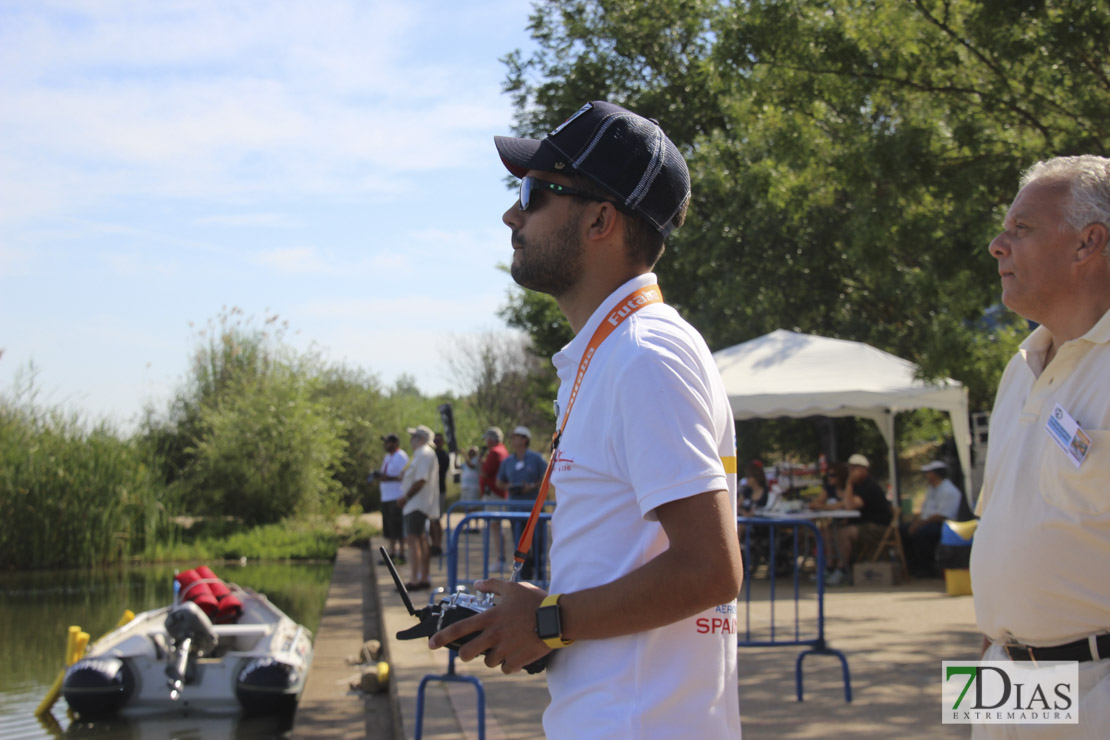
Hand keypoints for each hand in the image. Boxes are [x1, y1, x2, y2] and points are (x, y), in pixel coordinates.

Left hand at [428, 578, 551, 673]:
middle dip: (465, 654)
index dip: (442, 637)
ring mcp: (505, 649)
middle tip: (471, 651)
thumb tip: (477, 583)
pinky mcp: (517, 661)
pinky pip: (505, 669)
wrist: (557, 618)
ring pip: (487, 662)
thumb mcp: (513, 587)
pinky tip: (515, 655)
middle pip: (467, 653)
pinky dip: (508, 664)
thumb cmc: (535, 601)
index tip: (431, 644)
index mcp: (490, 618)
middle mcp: (494, 635)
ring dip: (492, 657)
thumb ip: (492, 585)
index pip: (459, 629)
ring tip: (502, 648)